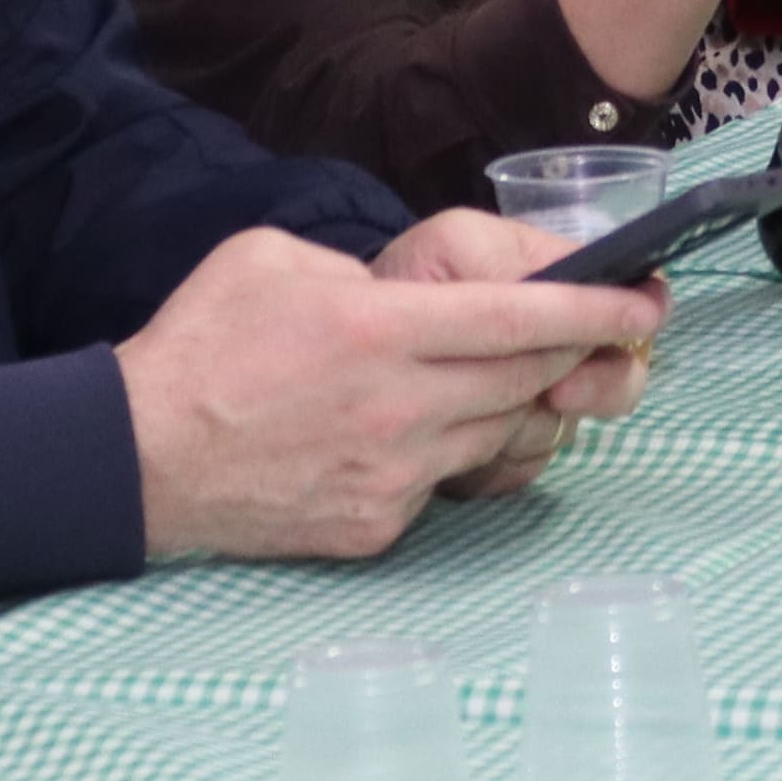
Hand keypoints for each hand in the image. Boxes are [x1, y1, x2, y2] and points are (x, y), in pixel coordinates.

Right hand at [113, 222, 650, 559]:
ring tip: (508, 373)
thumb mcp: (272, 257)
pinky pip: (445, 480)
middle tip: (611, 333)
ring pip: (496, 431)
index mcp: (380, 328)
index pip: (522, 318)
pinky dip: (451, 449)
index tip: (645, 300)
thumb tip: (416, 293)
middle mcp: (401, 405)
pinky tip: (417, 427)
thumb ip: (360, 267)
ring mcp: (393, 473)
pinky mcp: (378, 523)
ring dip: (517, 400)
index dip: (596, 310)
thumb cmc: (201, 344)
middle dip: (582, 352)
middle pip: (529, 377)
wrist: (137, 459)